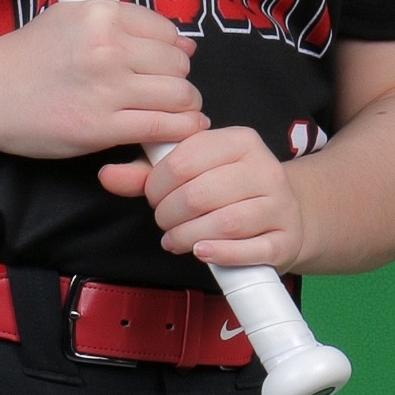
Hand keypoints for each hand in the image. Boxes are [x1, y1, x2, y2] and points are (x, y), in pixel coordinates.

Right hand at [0, 0, 207, 162]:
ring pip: (179, 96)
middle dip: (179, 80)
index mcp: (102, 14)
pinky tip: (179, 131)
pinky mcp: (101, 127)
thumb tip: (184, 43)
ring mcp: (106, 88)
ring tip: (173, 112)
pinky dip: (179, 131)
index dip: (172, 51)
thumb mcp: (72, 18)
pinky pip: (162, 127)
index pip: (167, 32)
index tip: (163, 66)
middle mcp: (108, 47)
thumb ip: (124, 24)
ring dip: (184, 107)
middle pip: (178, 65)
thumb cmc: (28, 56)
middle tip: (167, 92)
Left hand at [98, 124, 307, 270]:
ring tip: (176, 239)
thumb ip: (147, 173)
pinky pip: (251, 250)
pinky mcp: (286, 239)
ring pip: (225, 223)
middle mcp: (265, 168)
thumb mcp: (192, 172)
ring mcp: (280, 205)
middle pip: (200, 194)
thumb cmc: (229, 189)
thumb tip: (107, 174)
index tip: (153, 196)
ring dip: (188, 236)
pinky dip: (220, 253)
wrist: (287, 213)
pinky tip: (201, 251)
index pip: (185, 159)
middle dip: (169, 214)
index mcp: (240, 141)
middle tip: (164, 221)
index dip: (157, 184)